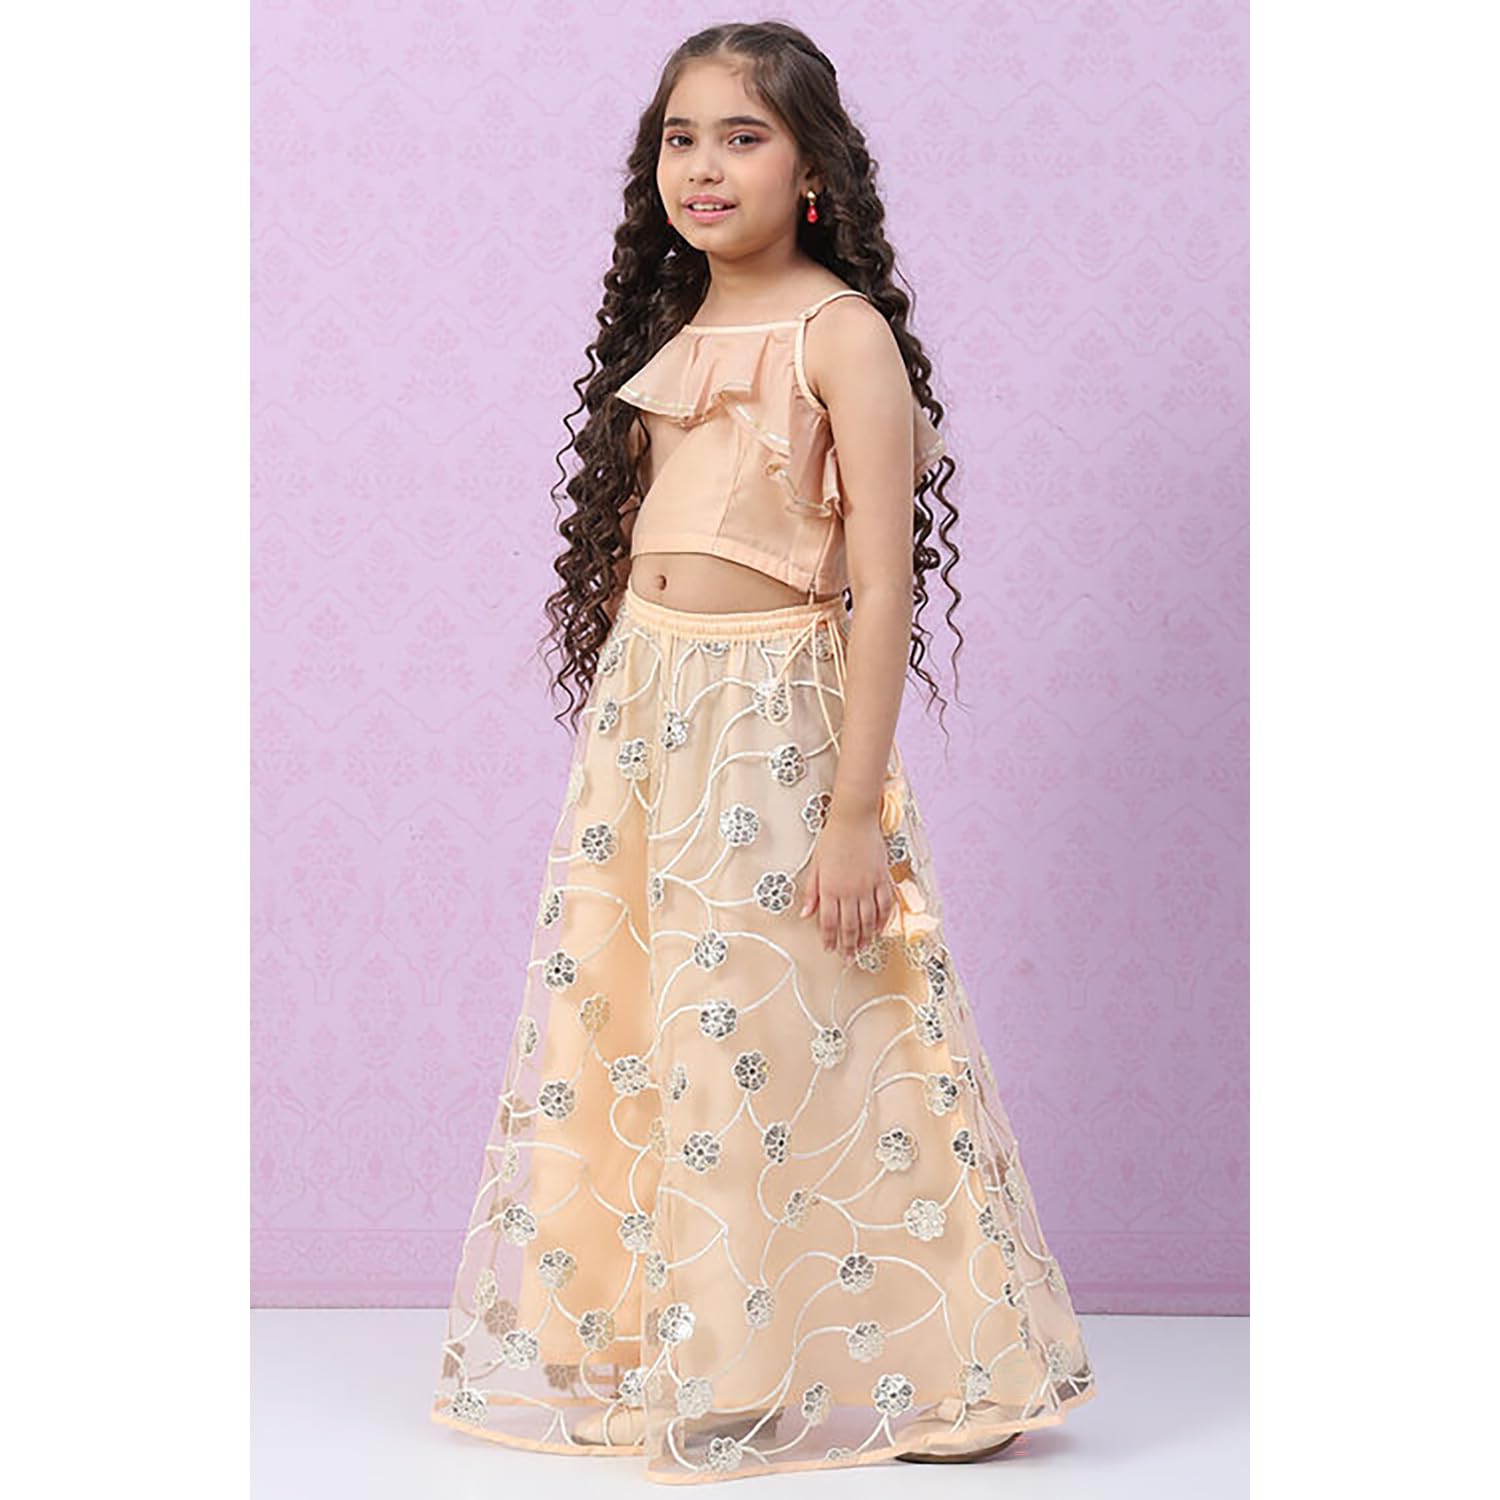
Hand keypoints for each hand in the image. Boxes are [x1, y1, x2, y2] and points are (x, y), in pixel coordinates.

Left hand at [800, 807, 894, 959]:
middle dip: (848, 945)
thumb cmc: (833, 838)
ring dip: (865, 938)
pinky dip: (883, 920)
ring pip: (868, 920)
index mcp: (830, 889)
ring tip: (863, 949)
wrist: (854, 820)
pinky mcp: (882, 879)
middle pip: (849, 926)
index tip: (830, 948)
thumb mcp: (815, 865)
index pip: (828, 922)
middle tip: (848, 958)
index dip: (829, 938)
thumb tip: (805, 913)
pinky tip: (879, 929)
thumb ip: (811, 892)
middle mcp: (849, 891)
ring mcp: (868, 886)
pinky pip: (885, 906)